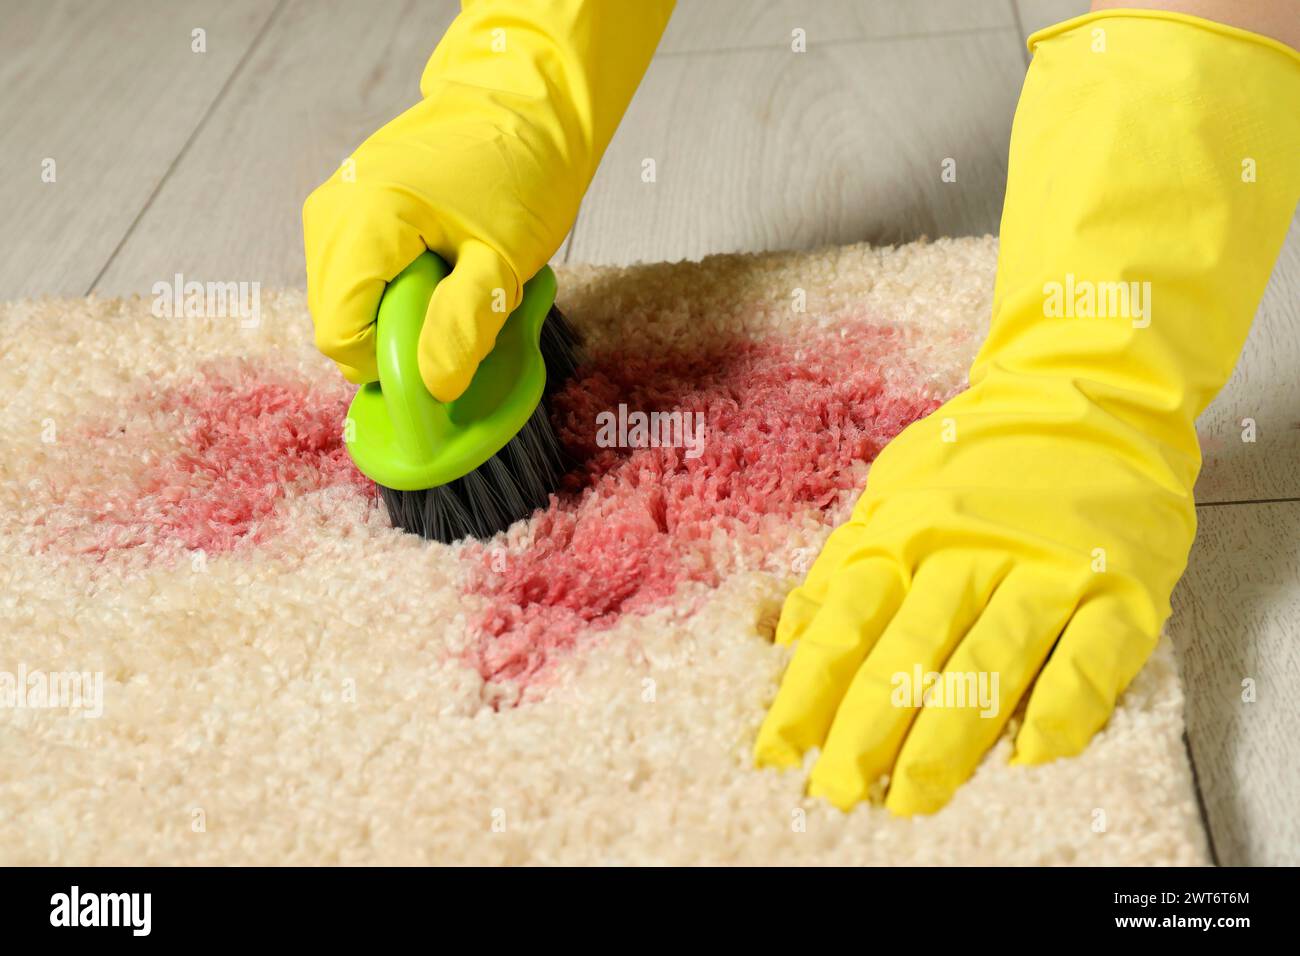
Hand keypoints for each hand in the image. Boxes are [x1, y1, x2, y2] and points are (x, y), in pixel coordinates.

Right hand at [303, 0, 671, 401]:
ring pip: (345, 304)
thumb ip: (463, 325)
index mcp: (363, 222)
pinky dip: (395, 289)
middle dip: (395, 336)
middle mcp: (330, 215)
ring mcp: (333, 209)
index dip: (388, 361)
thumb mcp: (503, 260)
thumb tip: (434, 386)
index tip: (443, 346)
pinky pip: (357, 278)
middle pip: (337, 322)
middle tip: (457, 304)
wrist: (524, 105)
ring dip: (397, 312)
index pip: (339, 335)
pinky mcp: (347, 211)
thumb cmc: (521, 172)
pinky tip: (437, 263)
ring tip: (451, 276)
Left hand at [754, 374, 1187, 814]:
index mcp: (907, 532)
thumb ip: (842, 565)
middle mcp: (969, 551)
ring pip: (990, 661)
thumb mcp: (890, 492)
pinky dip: (1063, 708)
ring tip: (914, 796)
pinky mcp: (1121, 585)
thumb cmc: (975, 458)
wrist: (1085, 395)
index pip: (846, 624)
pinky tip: (1032, 757)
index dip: (809, 692)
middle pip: (910, 650)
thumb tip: (787, 639)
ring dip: (951, 736)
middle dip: (869, 729)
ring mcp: (1047, 568)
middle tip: (839, 792)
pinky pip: (1091, 656)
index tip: (780, 752)